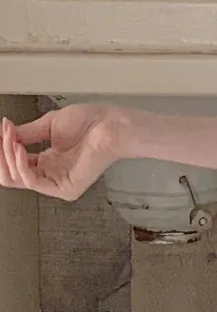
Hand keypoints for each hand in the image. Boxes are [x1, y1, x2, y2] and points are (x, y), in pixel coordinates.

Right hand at [0, 107, 130, 200]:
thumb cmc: (90, 122)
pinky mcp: (64, 188)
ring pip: (17, 178)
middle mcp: (50, 175)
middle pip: (11, 175)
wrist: (111, 124)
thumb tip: (5, 135)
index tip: (0, 132)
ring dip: (8, 154)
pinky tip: (19, 149)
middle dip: (1, 153)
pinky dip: (20, 164)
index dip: (2, 148)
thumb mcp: (48, 125)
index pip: (14, 164)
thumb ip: (25, 134)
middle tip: (1, 135)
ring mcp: (56, 183)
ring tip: (9, 135)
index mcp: (46, 162)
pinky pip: (32, 181)